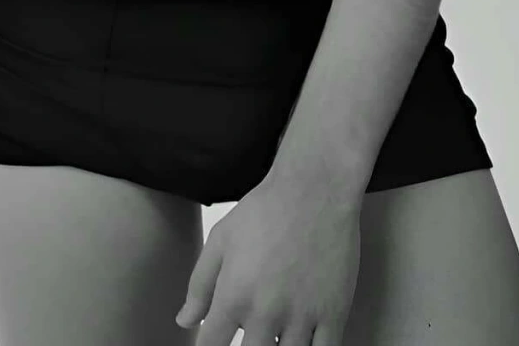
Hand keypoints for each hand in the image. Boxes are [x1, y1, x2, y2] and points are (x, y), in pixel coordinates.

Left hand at [175, 170, 363, 345]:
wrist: (315, 188)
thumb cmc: (265, 209)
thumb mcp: (222, 239)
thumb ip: (200, 284)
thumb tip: (185, 322)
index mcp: (234, 296)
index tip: (214, 342)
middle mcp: (266, 313)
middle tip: (252, 332)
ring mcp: (302, 317)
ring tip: (276, 333)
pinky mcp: (334, 314)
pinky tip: (303, 340)